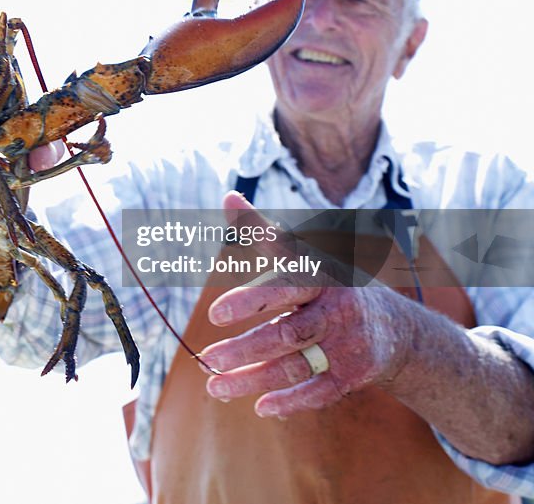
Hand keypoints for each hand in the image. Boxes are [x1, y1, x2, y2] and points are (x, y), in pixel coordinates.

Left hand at [199, 192, 414, 417]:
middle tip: (206, 359)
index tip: (213, 314)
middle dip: (244, 348)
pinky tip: (259, 407)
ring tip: (214, 386)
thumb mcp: (304, 254)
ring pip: (295, 365)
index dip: (250, 300)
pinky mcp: (354, 374)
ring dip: (253, 379)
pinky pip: (319, 392)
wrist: (397, 326)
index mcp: (320, 274)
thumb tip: (227, 196)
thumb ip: (261, 230)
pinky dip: (290, 401)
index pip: (283, 285)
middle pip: (286, 332)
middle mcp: (336, 307)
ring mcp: (348, 343)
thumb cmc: (329, 284)